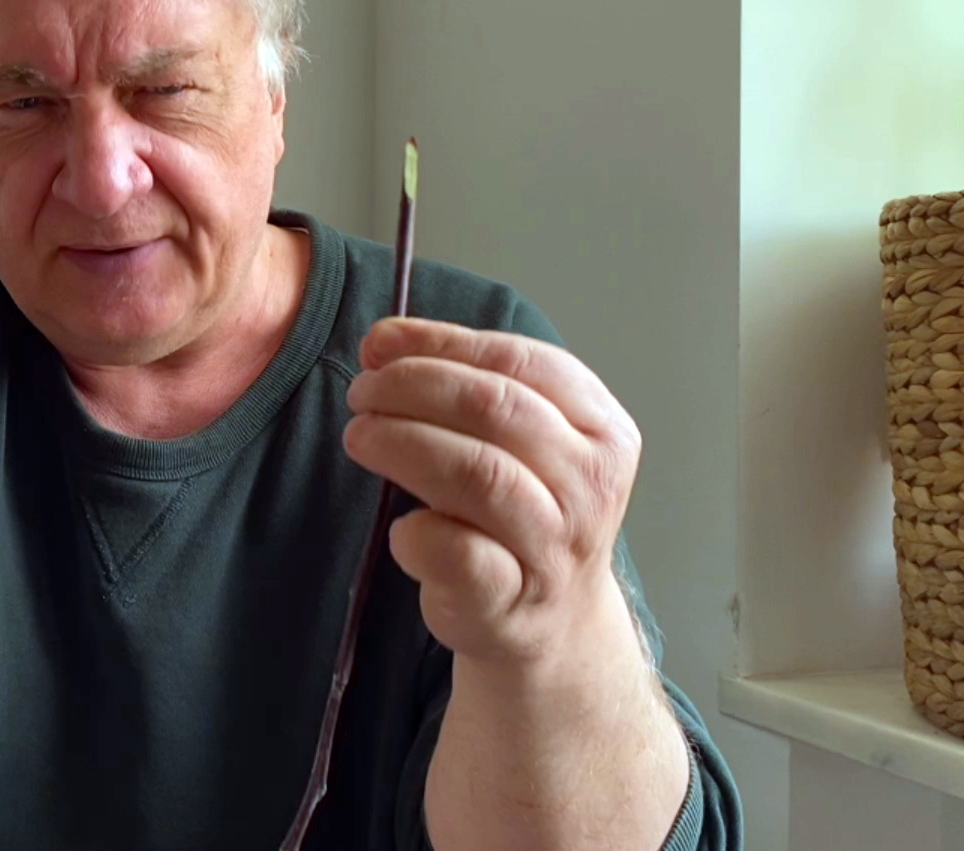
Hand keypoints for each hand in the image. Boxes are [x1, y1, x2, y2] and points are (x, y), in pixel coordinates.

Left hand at [342, 317, 642, 669]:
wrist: (554, 621)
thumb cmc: (525, 513)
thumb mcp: (522, 441)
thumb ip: (469, 385)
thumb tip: (383, 343)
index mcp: (602, 428)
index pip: (519, 361)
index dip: (441, 343)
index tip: (380, 344)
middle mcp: (589, 484)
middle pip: (494, 408)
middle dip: (412, 387)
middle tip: (362, 393)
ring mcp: (554, 545)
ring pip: (477, 472)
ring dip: (401, 442)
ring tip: (361, 437)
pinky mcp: (509, 596)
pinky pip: (455, 550)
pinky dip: (413, 531)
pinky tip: (399, 527)